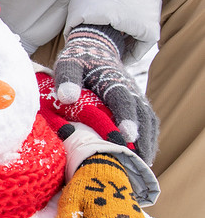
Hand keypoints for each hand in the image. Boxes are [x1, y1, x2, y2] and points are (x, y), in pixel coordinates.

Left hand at [53, 25, 157, 162]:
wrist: (96, 49)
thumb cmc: (79, 60)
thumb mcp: (69, 64)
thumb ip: (67, 77)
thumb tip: (67, 97)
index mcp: (113, 80)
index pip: (123, 99)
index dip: (126, 117)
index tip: (127, 136)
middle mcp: (131, 89)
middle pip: (142, 115)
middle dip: (142, 139)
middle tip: (137, 162)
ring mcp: (137, 98)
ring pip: (149, 122)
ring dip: (147, 144)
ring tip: (139, 168)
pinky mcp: (139, 106)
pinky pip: (150, 125)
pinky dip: (149, 142)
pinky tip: (141, 161)